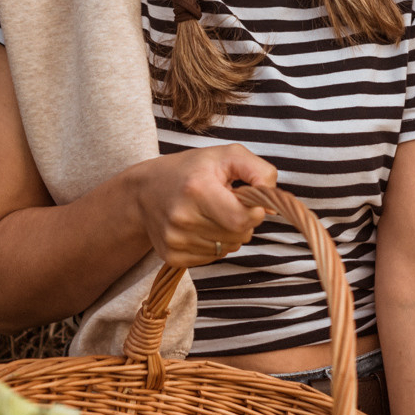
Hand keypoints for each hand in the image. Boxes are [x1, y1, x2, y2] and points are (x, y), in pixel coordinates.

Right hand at [127, 144, 276, 266]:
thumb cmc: (191, 169)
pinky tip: (199, 227)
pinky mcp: (171, 257)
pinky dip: (213, 244)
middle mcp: (182, 218)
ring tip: (209, 213)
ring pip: (228, 249)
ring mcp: (175, 240)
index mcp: (197, 190)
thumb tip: (271, 205)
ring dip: (228, 234)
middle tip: (224, 203)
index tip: (242, 197)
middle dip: (242, 221)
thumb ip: (260, 172)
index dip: (252, 210)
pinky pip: (212, 259)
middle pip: (238, 236)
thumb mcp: (228, 155)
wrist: (144, 191)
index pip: (243, 219)